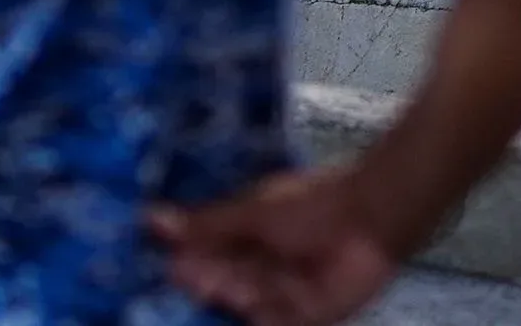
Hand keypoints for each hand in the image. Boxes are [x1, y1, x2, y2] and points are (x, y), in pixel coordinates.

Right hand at [149, 165, 401, 325]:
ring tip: (234, 284)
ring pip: (243, 306)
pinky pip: (271, 324)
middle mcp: (257, 271)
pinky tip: (251, 310)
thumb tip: (151, 216)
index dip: (185, 264)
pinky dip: (259, 319)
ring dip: (234, 296)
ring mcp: (278, 298)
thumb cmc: (311, 206)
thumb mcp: (252, 214)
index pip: (203, 259)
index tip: (164, 264)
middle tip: (188, 277)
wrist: (369, 218)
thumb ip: (206, 224)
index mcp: (243, 241)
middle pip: (219, 286)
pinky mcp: (303, 318)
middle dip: (205, 282)